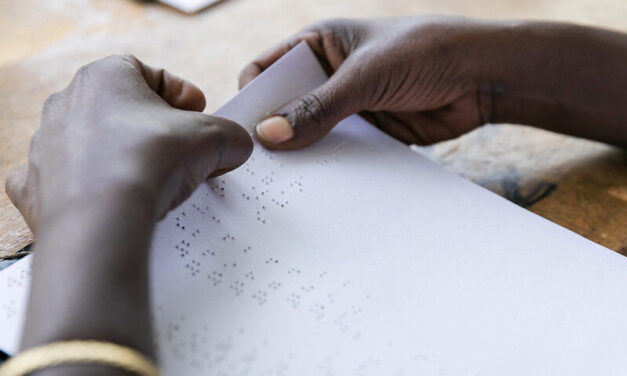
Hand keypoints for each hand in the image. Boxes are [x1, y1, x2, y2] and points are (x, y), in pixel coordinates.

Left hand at [6, 54, 252, 232]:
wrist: (102, 219)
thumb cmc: (150, 161)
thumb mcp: (213, 138)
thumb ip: (230, 135)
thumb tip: (236, 146)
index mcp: (104, 76)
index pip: (150, 75)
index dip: (182, 94)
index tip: (200, 114)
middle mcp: (67, 103)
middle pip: (123, 109)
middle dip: (156, 128)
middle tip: (183, 150)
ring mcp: (48, 145)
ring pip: (97, 143)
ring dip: (126, 155)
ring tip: (156, 180)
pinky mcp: (38, 185)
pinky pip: (68, 177)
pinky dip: (92, 185)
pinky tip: (116, 198)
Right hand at [241, 17, 626, 148]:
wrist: (483, 76)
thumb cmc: (424, 53)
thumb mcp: (364, 77)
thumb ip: (317, 107)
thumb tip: (269, 136)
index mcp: (318, 44)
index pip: (266, 70)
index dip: (251, 98)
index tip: (242, 132)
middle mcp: (328, 74)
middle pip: (285, 106)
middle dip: (273, 131)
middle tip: (259, 167)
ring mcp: (348, 104)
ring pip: (311, 132)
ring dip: (302, 152)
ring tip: (285, 183)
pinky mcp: (368, 131)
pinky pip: (339, 150)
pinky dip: (330, 164)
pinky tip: (321, 184)